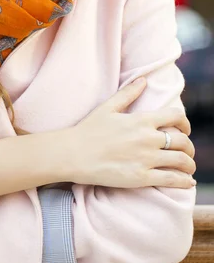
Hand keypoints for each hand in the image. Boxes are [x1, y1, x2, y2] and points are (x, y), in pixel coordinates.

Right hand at [63, 77, 195, 188]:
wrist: (73, 154)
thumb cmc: (88, 129)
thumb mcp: (108, 107)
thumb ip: (128, 93)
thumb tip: (143, 80)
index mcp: (141, 120)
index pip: (176, 116)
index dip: (185, 122)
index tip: (184, 129)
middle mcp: (147, 138)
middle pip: (182, 141)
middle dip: (189, 146)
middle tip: (186, 151)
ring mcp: (145, 159)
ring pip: (181, 161)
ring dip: (189, 164)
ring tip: (187, 167)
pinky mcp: (141, 177)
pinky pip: (171, 180)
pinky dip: (184, 181)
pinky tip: (187, 182)